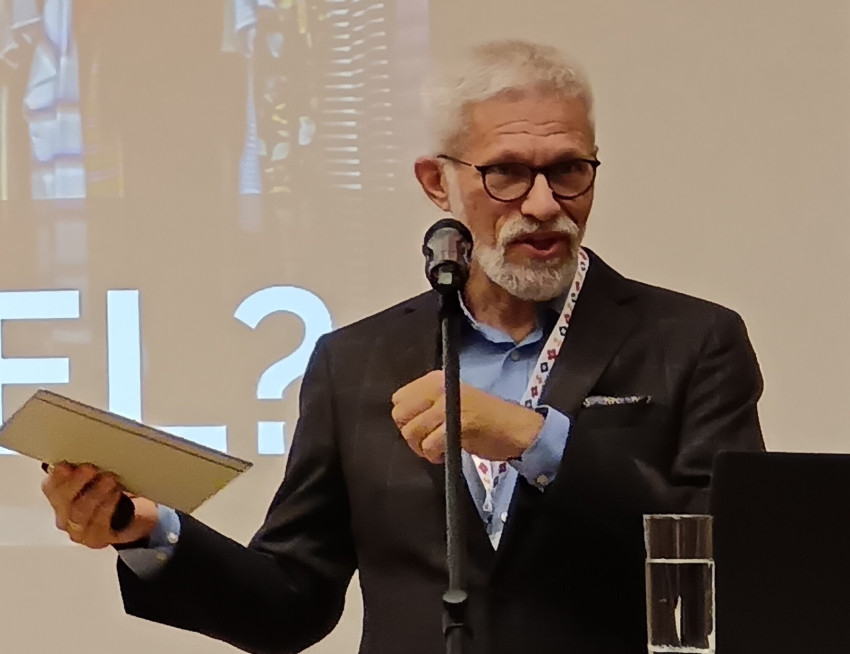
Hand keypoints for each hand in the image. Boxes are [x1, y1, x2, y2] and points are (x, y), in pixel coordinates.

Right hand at [41, 463, 159, 548]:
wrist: (138, 515)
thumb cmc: (116, 490)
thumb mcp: (103, 474)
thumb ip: (92, 464)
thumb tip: (91, 447)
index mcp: (61, 494)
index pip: (51, 486)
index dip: (57, 476)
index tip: (66, 465)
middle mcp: (65, 513)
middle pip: (63, 500)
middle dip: (77, 482)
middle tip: (91, 468)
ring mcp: (79, 529)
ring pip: (80, 512)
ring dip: (96, 493)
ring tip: (110, 480)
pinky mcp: (96, 539)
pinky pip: (98, 524)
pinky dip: (107, 507)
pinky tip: (115, 496)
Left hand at [391, 370, 544, 463]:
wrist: (516, 428)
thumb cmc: (486, 417)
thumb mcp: (452, 401)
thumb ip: (427, 405)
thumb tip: (403, 420)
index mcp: (436, 379)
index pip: (398, 398)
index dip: (406, 417)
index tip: (420, 427)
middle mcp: (440, 387)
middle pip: (400, 415)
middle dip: (410, 434)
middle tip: (426, 441)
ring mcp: (449, 404)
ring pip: (412, 431)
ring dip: (422, 447)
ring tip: (437, 449)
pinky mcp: (457, 424)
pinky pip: (429, 444)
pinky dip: (434, 455)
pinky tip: (444, 454)